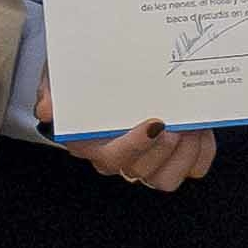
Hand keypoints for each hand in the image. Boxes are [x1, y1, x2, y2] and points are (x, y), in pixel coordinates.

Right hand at [43, 83, 217, 192]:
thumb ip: (52, 88)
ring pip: (167, 179)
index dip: (136, 146)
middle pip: (143, 172)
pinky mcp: (172, 158)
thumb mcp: (61, 74)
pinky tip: (202, 129)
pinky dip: (201, 153)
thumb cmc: (83, 74)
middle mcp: (118, 159)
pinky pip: (192, 169)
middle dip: (165, 151)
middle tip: (179, 122)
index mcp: (89, 144)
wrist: (108, 68)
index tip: (155, 123)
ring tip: (193, 124)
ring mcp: (146, 161)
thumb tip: (46, 109)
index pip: (112, 159)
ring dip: (185, 154)